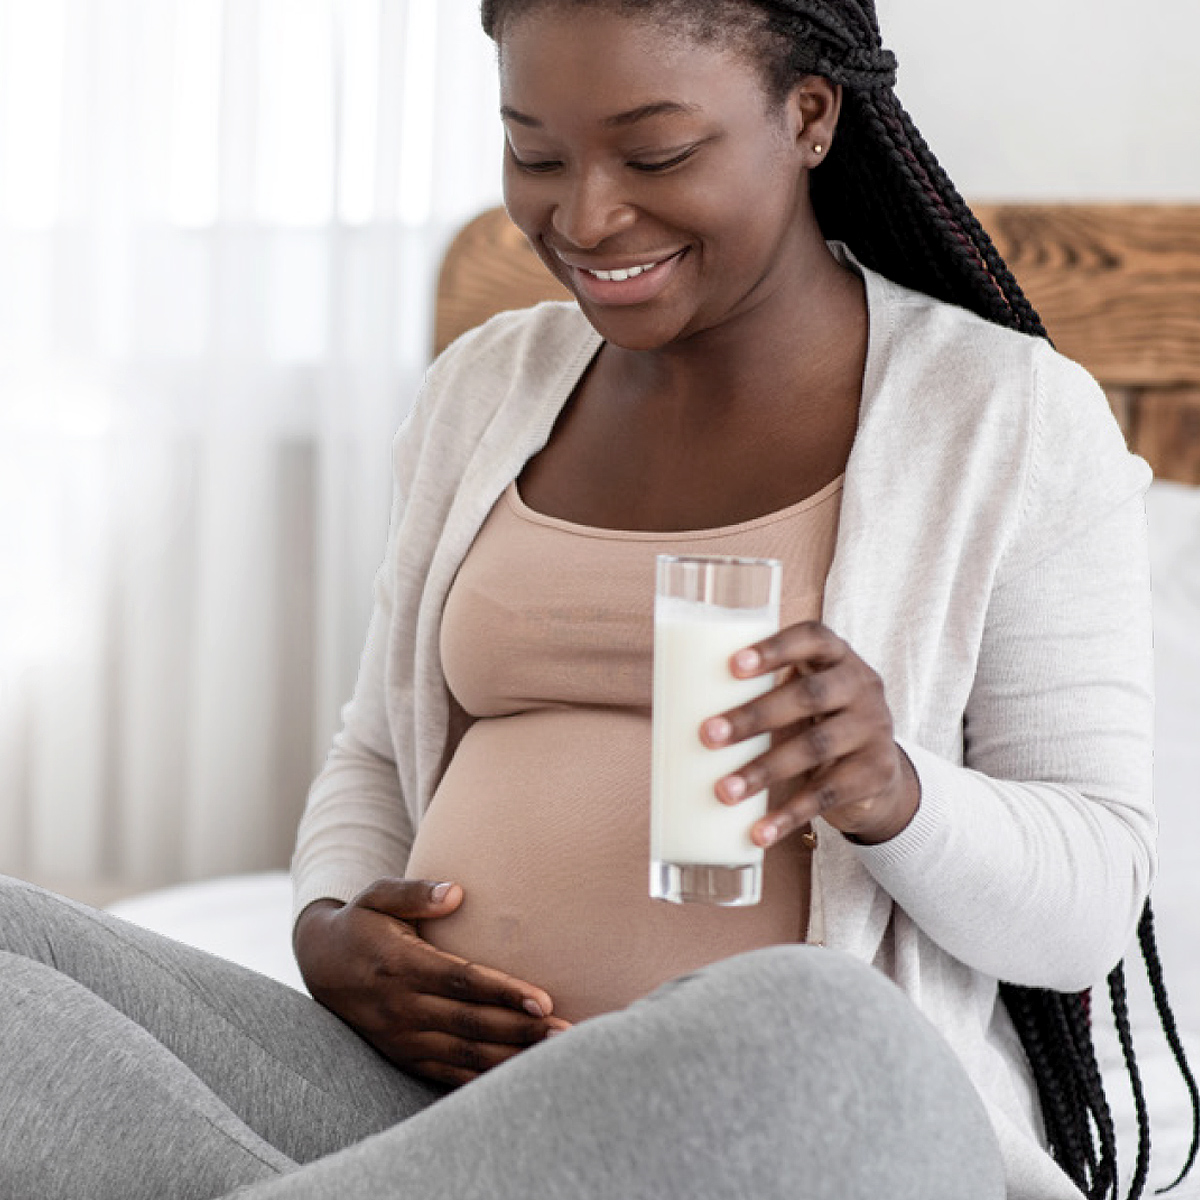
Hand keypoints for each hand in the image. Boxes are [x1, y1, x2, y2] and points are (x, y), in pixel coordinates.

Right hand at [294, 878, 570, 1087]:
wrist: (320, 963)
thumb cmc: (361, 921)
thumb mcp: (377, 896)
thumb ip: (415, 892)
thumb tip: (456, 892)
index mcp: (400, 965)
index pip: (461, 982)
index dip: (504, 992)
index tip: (544, 1000)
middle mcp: (400, 1007)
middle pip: (470, 1023)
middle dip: (520, 1030)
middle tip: (567, 1034)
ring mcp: (401, 1037)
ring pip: (463, 1053)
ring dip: (510, 1057)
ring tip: (553, 1056)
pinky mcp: (402, 1055)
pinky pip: (446, 1072)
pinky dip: (481, 1078)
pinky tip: (516, 1077)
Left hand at [699, 621, 919, 847]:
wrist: (876, 770)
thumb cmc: (815, 720)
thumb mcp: (800, 695)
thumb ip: (759, 691)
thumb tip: (671, 709)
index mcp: (835, 656)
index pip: (812, 637)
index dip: (774, 649)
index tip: (732, 665)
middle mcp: (861, 686)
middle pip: (809, 696)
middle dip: (754, 716)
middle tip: (707, 735)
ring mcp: (873, 729)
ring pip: (815, 748)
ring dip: (763, 771)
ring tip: (723, 791)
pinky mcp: (874, 773)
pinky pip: (827, 795)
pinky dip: (788, 816)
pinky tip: (759, 832)